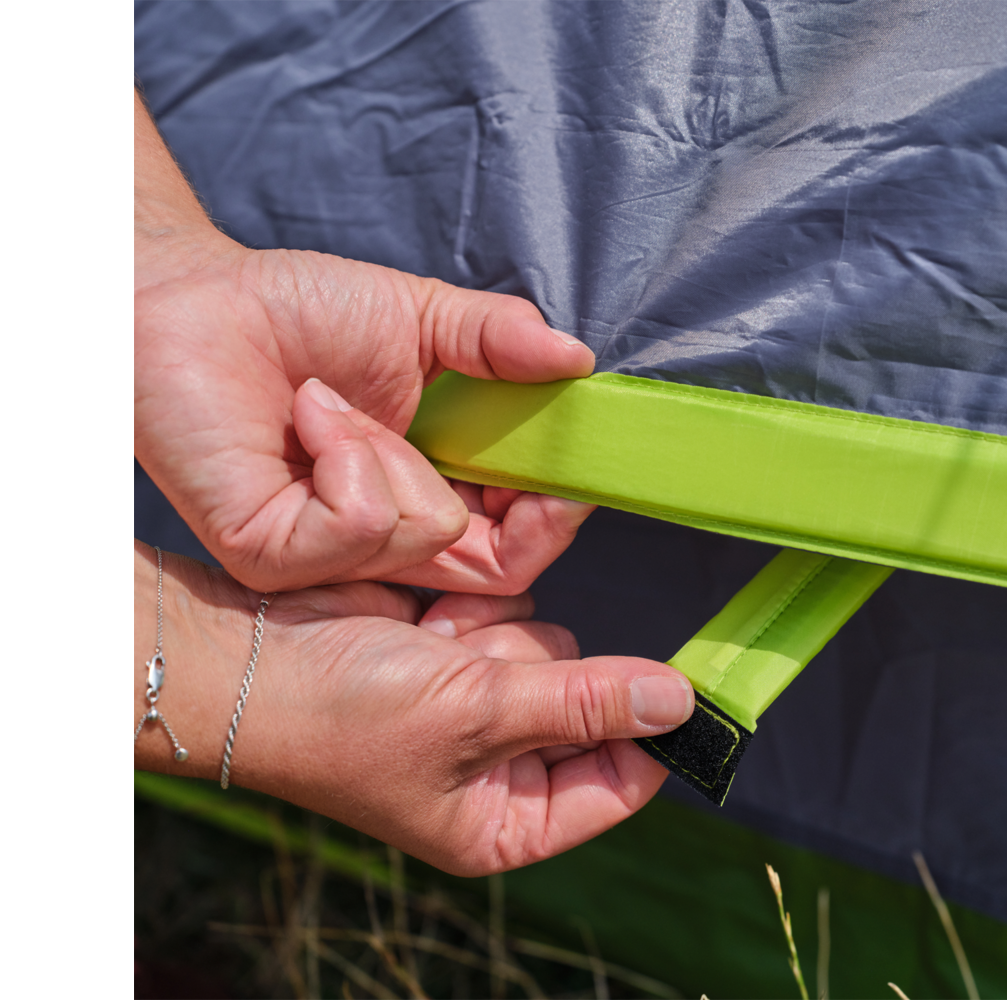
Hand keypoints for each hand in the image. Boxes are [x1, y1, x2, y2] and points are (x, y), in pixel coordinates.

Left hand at [134, 91, 593, 593]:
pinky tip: (308, 413)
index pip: (518, 545)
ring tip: (332, 401)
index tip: (574, 465)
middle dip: (527, 507)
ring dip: (392, 447)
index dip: (558, 515)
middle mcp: (383, 538)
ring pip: (430, 534)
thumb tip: (580, 360)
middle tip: (513, 457)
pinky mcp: (275, 556)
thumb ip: (503, 342)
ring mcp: (329, 557)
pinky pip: (362, 524)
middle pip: (499, 572)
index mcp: (428, 490)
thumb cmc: (292, 310)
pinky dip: (347, 453)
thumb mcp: (424, 319)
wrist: (187, 296)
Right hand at [134, 544, 692, 875]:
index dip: (652, 733)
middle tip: (471, 668)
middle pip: (593, 699)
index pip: (621, 780)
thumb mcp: (475, 711)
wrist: (241, 652)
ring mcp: (482, 703)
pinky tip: (422, 615)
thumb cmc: (340, 712)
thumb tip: (682, 705)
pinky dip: (474, 604)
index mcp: (505, 820)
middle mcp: (501, 768)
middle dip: (538, 670)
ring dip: (500, 630)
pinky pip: (514, 607)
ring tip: (432, 644)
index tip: (688, 682)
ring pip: (556, 641)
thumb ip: (584, 702)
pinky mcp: (461, 645)